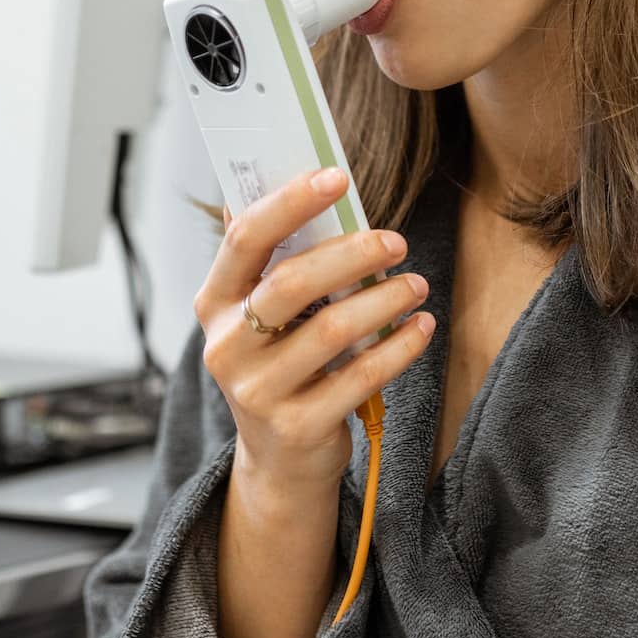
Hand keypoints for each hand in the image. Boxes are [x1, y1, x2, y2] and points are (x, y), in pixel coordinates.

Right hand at [194, 168, 434, 492]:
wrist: (280, 460)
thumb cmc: (281, 364)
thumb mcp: (263, 315)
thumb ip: (277, 259)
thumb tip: (301, 182)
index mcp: (216, 304)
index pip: (245, 240)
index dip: (290, 203)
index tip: (336, 177)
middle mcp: (227, 346)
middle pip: (291, 283)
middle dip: (350, 254)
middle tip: (395, 240)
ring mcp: (258, 392)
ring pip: (331, 331)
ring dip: (383, 299)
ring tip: (416, 284)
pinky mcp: (297, 427)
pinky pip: (360, 378)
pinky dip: (398, 347)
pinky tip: (421, 327)